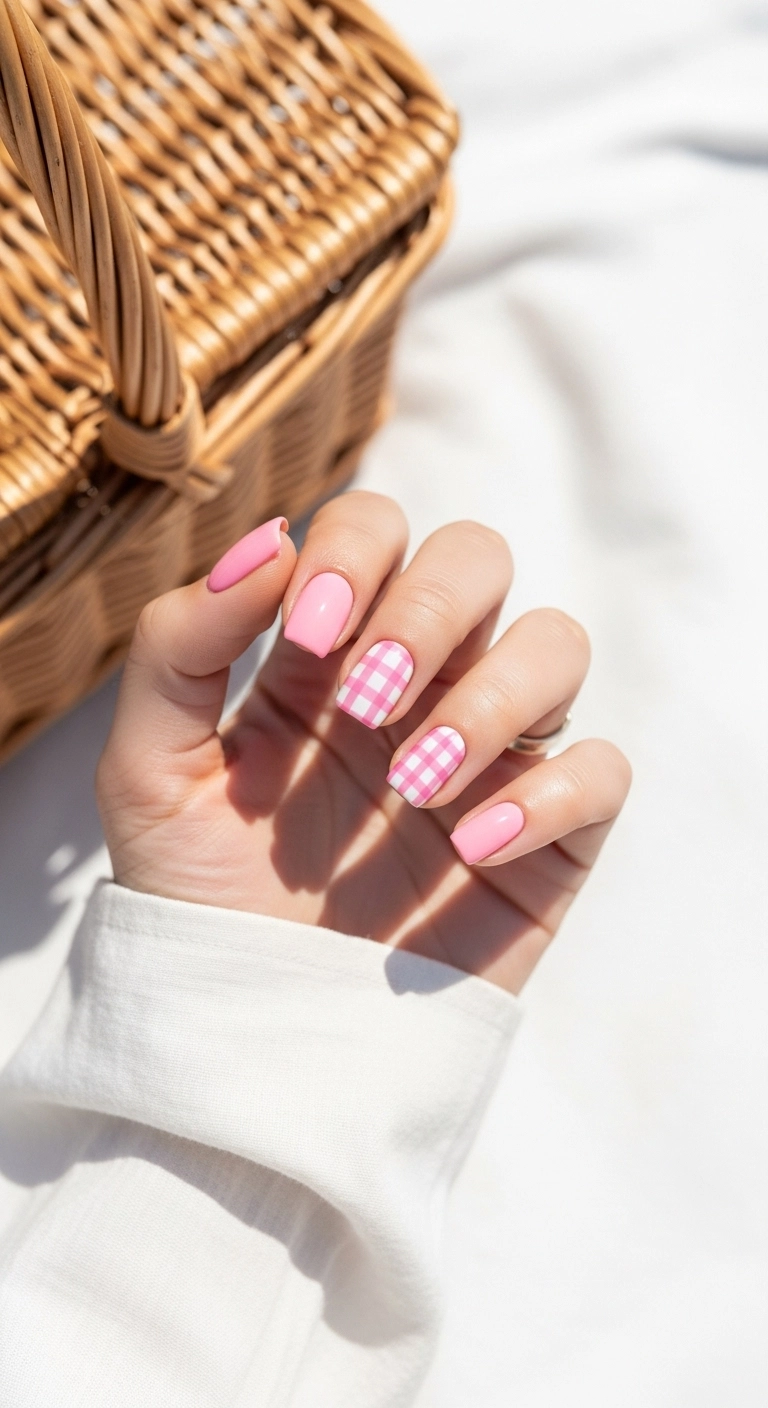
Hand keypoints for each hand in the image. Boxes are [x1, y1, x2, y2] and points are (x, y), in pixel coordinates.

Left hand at [96, 493, 629, 993]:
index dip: (354, 551)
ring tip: (415, 781)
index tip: (306, 632)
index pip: (376, 529)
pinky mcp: (546, 834)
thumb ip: (179, 647)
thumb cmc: (201, 902)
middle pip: (479, 559)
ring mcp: (489, 754)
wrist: (256, 1038)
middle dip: (429, 607)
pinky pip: (600, 771)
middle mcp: (419, 684)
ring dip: (493, 694)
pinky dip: (546, 793)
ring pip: (556, 644)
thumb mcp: (150, 772)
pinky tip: (469, 846)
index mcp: (327, 653)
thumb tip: (267, 540)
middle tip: (368, 700)